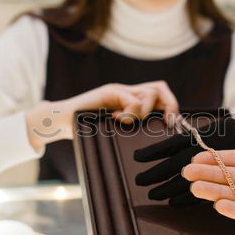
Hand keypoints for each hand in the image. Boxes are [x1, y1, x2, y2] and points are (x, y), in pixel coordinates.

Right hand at [26, 80, 178, 150]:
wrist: (60, 121)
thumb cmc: (87, 130)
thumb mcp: (115, 131)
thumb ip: (131, 130)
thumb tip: (153, 146)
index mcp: (131, 100)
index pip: (159, 94)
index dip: (171, 107)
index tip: (173, 125)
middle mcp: (127, 91)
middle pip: (160, 88)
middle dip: (170, 105)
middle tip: (166, 122)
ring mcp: (118, 90)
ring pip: (149, 93)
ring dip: (145, 112)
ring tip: (129, 122)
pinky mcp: (109, 92)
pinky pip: (132, 99)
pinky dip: (130, 113)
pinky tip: (117, 120)